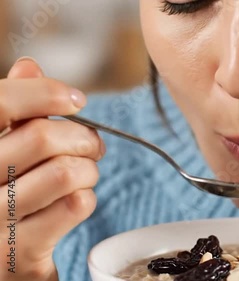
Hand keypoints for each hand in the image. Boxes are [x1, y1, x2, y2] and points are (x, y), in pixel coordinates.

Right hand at [0, 57, 104, 280]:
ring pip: (65, 172)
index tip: (76, 99)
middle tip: (92, 146)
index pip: (0, 102)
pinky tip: (75, 201)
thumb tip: (29, 65)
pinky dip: (86, 198)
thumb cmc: (0, 195)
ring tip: (84, 175)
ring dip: (88, 170)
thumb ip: (11, 110)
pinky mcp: (17, 254)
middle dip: (83, 138)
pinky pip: (74, 206)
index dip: (45, 93)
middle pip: (43, 137)